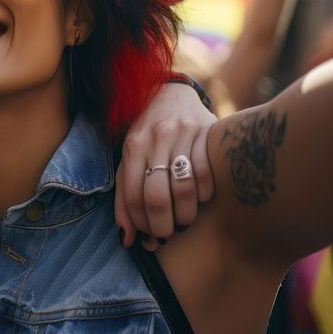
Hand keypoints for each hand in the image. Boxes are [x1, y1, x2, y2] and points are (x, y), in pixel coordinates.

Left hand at [115, 82, 215, 249]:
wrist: (170, 93)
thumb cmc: (146, 136)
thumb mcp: (129, 160)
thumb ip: (124, 198)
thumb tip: (127, 240)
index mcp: (132, 146)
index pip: (133, 196)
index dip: (140, 223)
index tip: (147, 236)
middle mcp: (156, 138)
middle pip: (158, 196)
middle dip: (163, 226)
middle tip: (167, 235)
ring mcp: (183, 134)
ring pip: (185, 188)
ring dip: (186, 215)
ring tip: (184, 221)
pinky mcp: (208, 132)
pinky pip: (207, 174)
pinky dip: (204, 194)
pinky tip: (200, 198)